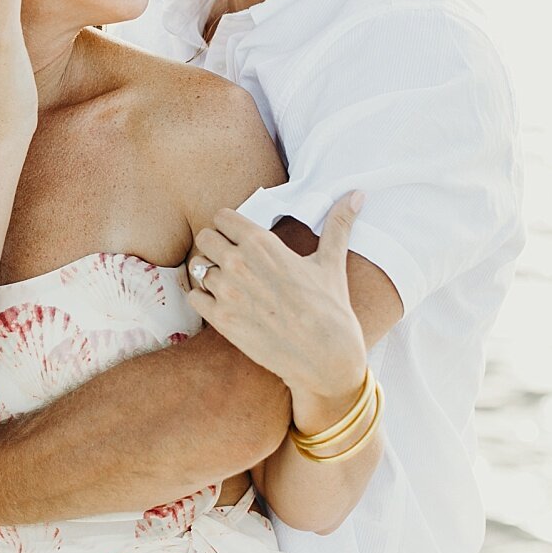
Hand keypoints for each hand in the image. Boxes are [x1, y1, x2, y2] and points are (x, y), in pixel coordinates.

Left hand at [186, 192, 367, 415]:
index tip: (239, 237)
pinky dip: (204, 298)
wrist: (325, 358)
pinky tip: (223, 303)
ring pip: (199, 268)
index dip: (229, 226)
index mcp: (261, 244)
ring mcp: (227, 292)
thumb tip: (357, 194)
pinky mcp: (220, 320)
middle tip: (231, 259)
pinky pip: (194, 296)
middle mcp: (239, 264)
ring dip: (211, 273)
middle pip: (205, 238)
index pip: (222, 217)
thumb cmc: (330, 309)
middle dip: (216, 246)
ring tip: (231, 284)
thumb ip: (338, 224)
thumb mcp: (332, 262)